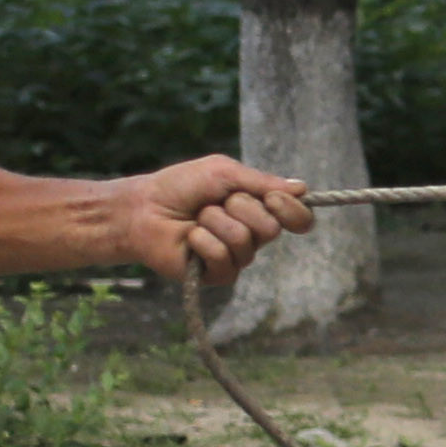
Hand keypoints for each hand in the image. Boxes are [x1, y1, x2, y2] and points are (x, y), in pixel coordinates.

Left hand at [124, 156, 312, 284]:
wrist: (143, 208)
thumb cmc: (180, 187)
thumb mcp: (223, 172)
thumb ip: (261, 181)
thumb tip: (303, 188)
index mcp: (260, 210)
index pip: (299, 219)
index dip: (293, 211)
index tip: (273, 198)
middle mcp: (253, 236)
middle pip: (272, 228)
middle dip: (240, 207)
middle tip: (214, 202)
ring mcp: (237, 257)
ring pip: (244, 240)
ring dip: (215, 221)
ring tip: (196, 218)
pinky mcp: (218, 274)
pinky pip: (222, 256)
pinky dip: (201, 239)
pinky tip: (189, 238)